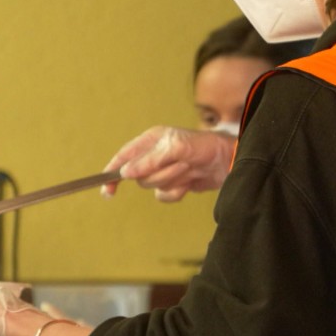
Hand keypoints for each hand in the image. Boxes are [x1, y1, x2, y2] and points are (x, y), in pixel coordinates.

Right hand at [101, 126, 235, 201]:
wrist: (228, 161)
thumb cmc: (203, 146)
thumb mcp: (176, 148)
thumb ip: (149, 160)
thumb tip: (126, 173)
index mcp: (151, 140)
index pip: (124, 156)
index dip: (113, 171)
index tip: (107, 188)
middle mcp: (154, 155)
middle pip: (139, 176)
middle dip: (159, 174)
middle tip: (179, 165)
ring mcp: (164, 170)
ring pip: (152, 186)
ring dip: (171, 180)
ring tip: (187, 169)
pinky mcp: (174, 184)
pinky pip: (165, 196)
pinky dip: (177, 192)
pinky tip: (189, 183)